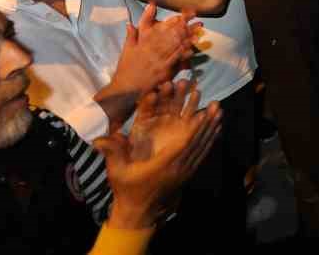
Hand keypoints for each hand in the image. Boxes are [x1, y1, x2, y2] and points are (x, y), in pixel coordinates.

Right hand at [95, 80, 222, 229]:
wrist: (138, 212)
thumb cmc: (127, 188)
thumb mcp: (117, 172)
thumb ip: (112, 153)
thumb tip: (98, 139)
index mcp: (163, 166)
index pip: (182, 145)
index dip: (192, 129)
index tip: (202, 113)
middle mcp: (178, 168)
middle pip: (196, 143)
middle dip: (207, 123)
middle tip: (217, 106)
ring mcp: (185, 172)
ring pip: (202, 148)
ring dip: (212, 129)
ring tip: (220, 113)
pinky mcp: (188, 174)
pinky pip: (202, 155)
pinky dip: (211, 141)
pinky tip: (217, 130)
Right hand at [114, 7, 201, 100]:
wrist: (125, 88)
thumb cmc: (126, 68)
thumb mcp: (127, 50)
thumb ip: (131, 35)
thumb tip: (130, 23)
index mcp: (143, 42)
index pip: (160, 28)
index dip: (172, 21)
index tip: (182, 15)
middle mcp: (151, 49)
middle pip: (170, 34)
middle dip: (184, 25)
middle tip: (195, 18)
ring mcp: (158, 59)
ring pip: (174, 45)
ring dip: (187, 37)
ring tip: (198, 31)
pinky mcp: (162, 71)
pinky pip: (174, 60)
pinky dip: (183, 53)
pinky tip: (192, 49)